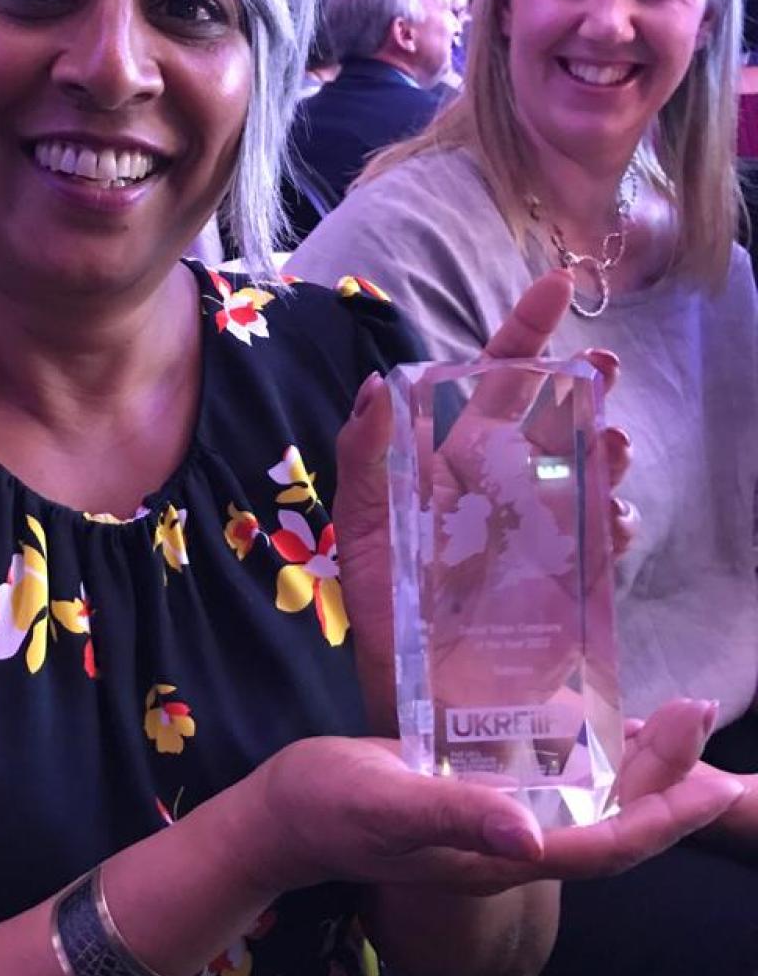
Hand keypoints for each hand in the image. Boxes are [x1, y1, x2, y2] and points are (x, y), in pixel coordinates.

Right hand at [238, 699, 741, 900]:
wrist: (283, 815)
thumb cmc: (329, 806)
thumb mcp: (385, 804)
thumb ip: (456, 818)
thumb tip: (533, 840)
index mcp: (499, 858)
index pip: (605, 847)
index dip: (663, 816)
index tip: (712, 778)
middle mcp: (512, 848)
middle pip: (611, 825)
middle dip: (667, 781)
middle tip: (701, 714)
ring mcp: (497, 826)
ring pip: (591, 807)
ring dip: (641, 770)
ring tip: (679, 722)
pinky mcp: (478, 799)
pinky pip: (557, 787)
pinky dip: (593, 761)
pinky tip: (608, 731)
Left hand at [334, 270, 632, 731]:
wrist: (414, 690)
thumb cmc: (382, 605)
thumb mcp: (359, 528)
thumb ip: (364, 458)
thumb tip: (378, 386)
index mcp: (454, 458)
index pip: (492, 380)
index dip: (523, 332)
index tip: (553, 285)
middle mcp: (506, 483)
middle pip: (557, 416)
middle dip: (586, 386)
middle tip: (602, 372)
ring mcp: (544, 528)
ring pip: (590, 470)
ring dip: (608, 450)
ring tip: (611, 444)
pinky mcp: (570, 578)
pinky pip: (605, 539)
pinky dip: (616, 522)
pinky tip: (610, 520)